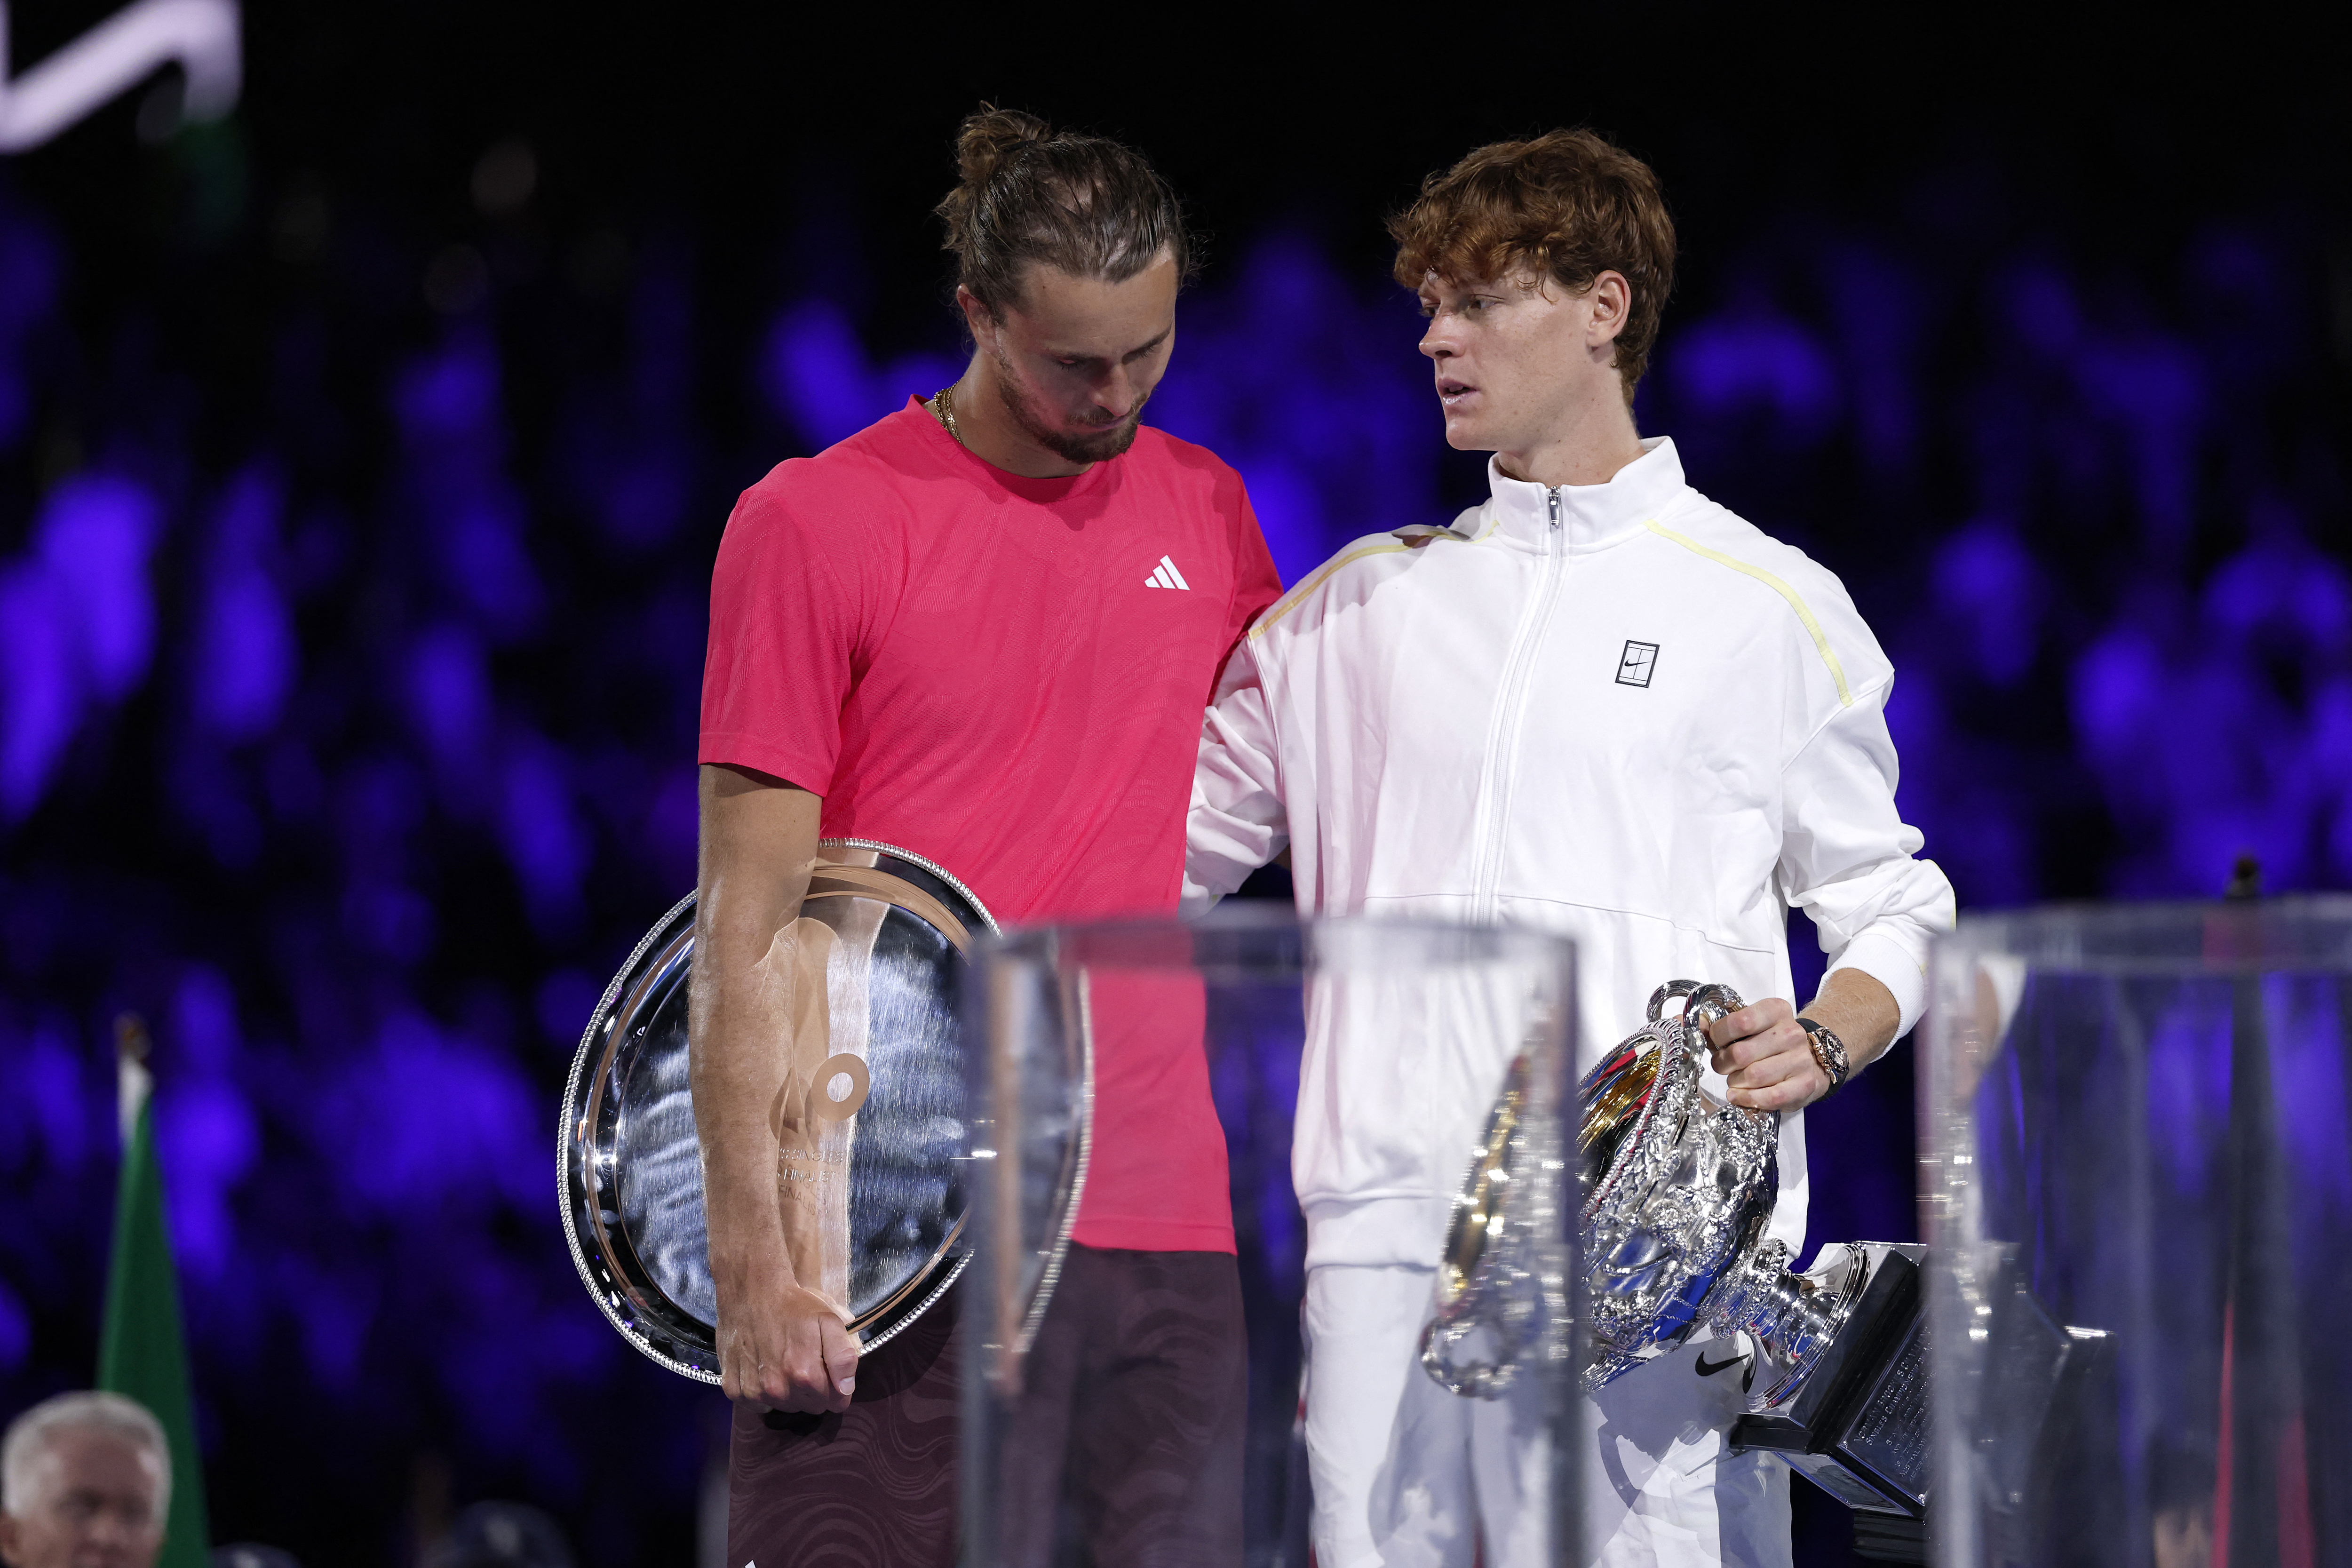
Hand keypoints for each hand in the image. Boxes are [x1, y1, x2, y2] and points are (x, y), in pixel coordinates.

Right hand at [715, 1270, 859, 1413]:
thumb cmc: (793, 1306)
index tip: (828, 1368)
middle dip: (814, 1389)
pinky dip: (762, 1392)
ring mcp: (754, 1392)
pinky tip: (762, 1368)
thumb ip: (843, 1357)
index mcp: (805, 1374)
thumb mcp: (829, 1321)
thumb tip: (845, 1390)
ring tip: (783, 1361)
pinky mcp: (733, 1389)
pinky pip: (756, 1405)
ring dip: (788, 1391)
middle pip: (810, 1407)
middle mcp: (778, 1389)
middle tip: (805, 1359)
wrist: (751, 1291)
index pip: (835, 1403)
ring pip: (785, 1408)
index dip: (837, 1387)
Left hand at [1703, 996, 1830, 1110]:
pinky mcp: (1805, 1084)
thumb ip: (1721, 1027)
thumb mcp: (1751, 1026)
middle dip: (1723, 1063)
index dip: (1718, 1035)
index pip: (1739, 1021)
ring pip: (1753, 1076)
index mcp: (1776, 1011)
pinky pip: (1770, 1096)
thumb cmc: (1773, 1043)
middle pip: (1741, 1053)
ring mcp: (1800, 1059)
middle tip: (1724, 1066)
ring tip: (1736, 1080)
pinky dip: (1748, 1099)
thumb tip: (1692, 1023)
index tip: (1717, 1043)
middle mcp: (1791, 1033)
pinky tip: (1739, 1096)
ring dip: (1735, 1082)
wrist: (1814, 1060)